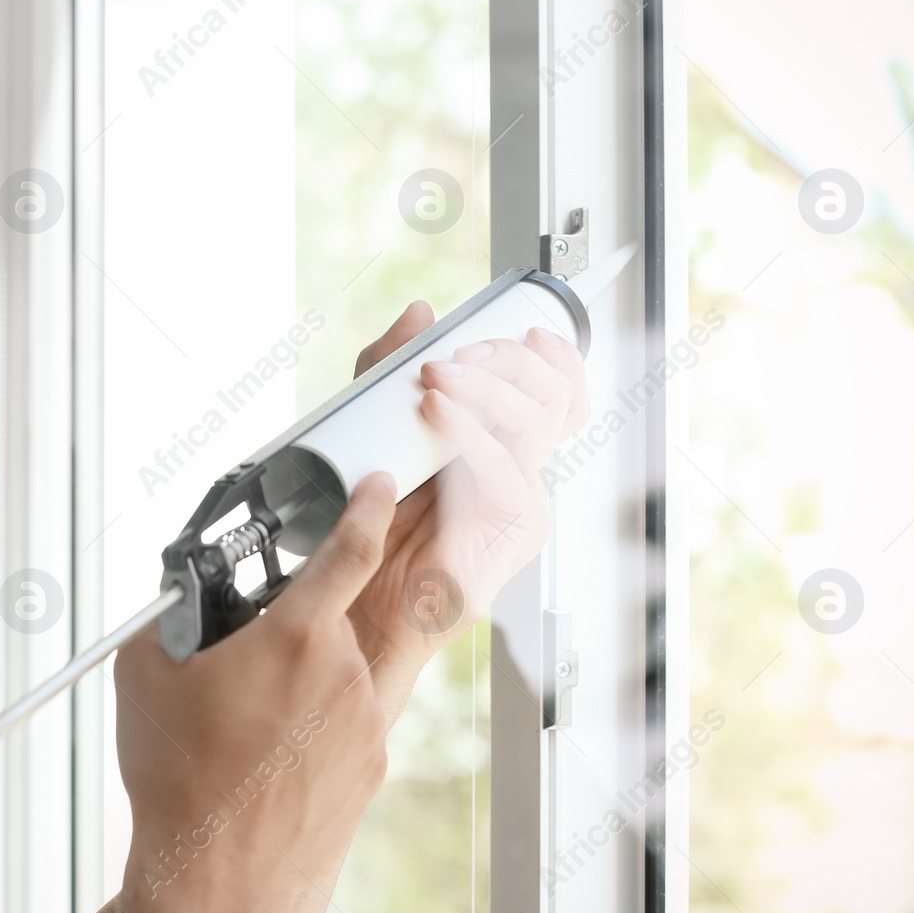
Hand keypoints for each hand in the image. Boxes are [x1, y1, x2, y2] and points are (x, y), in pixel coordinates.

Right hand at [111, 473, 397, 912]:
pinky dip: (314, 718)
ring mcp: (367, 722)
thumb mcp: (147, 673)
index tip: (379, 484)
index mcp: (297, 637)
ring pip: (339, 668)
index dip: (368, 506)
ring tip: (248, 718)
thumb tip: (180, 598)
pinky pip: (347, 715)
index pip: (352, 547)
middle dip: (297, 623)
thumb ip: (174, 614)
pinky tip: (269, 748)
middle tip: (252, 654)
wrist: (218, 880)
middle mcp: (346, 673)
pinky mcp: (372, 763)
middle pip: (332, 617)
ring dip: (302, 675)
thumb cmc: (182, 784)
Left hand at [346, 301, 587, 721]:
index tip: (523, 331)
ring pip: (536, 426)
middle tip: (453, 355)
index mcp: (501, 447)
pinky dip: (471, 434)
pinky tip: (439, 412)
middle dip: (507, 363)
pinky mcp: (507, 538)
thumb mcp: (374, 422)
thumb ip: (392, 368)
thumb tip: (421, 312)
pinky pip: (504, 475)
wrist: (352, 599)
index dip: (557, 358)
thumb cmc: (366, 519)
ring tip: (436, 378)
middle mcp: (521, 472)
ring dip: (487, 389)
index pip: (561, 393)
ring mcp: (520, 505)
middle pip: (554, 398)